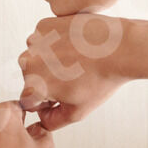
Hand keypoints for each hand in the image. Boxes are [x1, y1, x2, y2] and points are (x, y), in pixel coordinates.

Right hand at [18, 15, 131, 129]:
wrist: (120, 48)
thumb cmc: (101, 79)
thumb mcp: (77, 111)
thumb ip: (52, 122)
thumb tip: (42, 118)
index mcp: (33, 86)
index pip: (29, 101)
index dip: (46, 102)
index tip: (63, 94)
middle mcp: (28, 62)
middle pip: (31, 77)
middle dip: (46, 79)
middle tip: (72, 76)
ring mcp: (35, 41)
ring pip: (36, 56)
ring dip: (48, 59)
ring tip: (74, 60)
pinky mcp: (44, 25)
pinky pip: (43, 38)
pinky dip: (54, 42)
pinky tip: (73, 46)